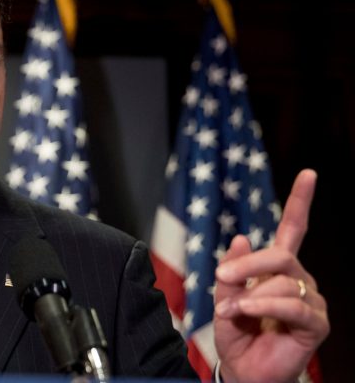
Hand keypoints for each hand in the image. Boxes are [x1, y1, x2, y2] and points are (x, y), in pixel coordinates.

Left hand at [213, 169, 329, 382]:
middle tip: (221, 277)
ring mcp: (311, 301)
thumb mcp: (226, 298)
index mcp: (278, 268)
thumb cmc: (237, 334)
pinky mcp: (316, 325)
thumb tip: (241, 237)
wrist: (245, 371)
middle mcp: (299, 279)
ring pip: (281, 280)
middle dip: (246, 264)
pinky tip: (245, 313)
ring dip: (248, 294)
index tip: (308, 174)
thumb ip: (234, 270)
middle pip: (279, 254)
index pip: (293, 230)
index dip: (300, 202)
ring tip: (230, 311)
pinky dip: (262, 306)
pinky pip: (291, 304)